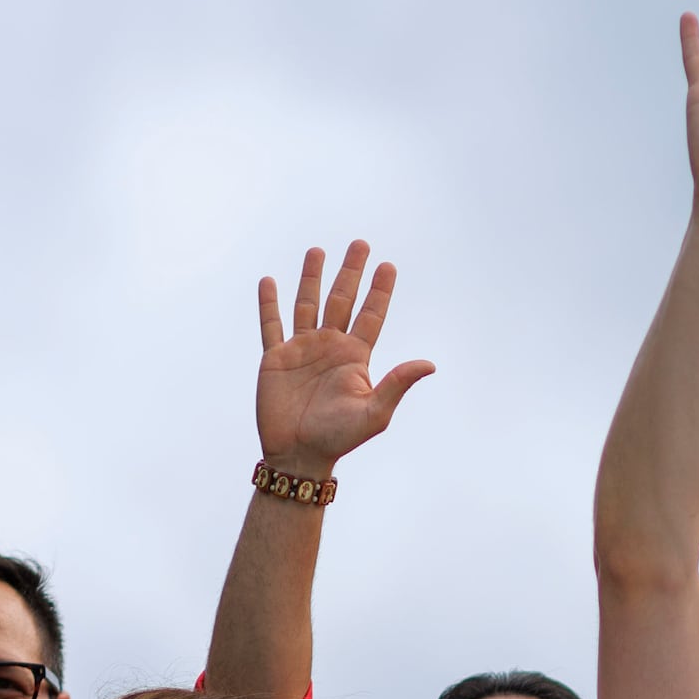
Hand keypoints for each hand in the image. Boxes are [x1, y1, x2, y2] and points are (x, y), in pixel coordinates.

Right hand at [254, 240, 434, 477]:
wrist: (299, 455)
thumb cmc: (339, 438)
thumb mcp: (374, 412)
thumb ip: (397, 384)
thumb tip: (429, 364)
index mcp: (355, 357)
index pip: (371, 315)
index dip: (380, 291)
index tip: (388, 265)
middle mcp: (330, 347)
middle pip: (342, 300)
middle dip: (351, 272)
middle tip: (360, 244)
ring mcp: (302, 350)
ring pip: (307, 304)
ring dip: (312, 278)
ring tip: (318, 251)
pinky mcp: (275, 358)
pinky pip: (271, 325)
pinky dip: (269, 304)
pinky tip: (270, 281)